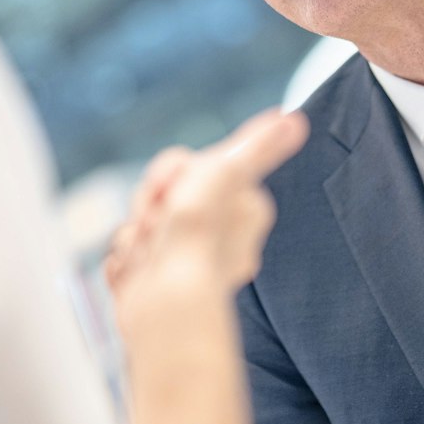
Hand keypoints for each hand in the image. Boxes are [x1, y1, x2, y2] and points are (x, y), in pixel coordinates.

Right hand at [105, 108, 308, 300]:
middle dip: (150, 204)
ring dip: (136, 234)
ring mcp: (189, 262)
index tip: (173, 186)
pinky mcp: (160, 285)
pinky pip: (132, 257)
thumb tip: (296, 119)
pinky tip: (137, 271)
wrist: (166, 304)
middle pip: (167, 195)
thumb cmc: (199, 236)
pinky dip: (127, 262)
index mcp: (246, 208)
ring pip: (145, 226)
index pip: (196, 167)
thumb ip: (259, 146)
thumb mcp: (230, 172)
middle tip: (156, 221)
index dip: (173, 172)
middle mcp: (223, 236)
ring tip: (146, 252)